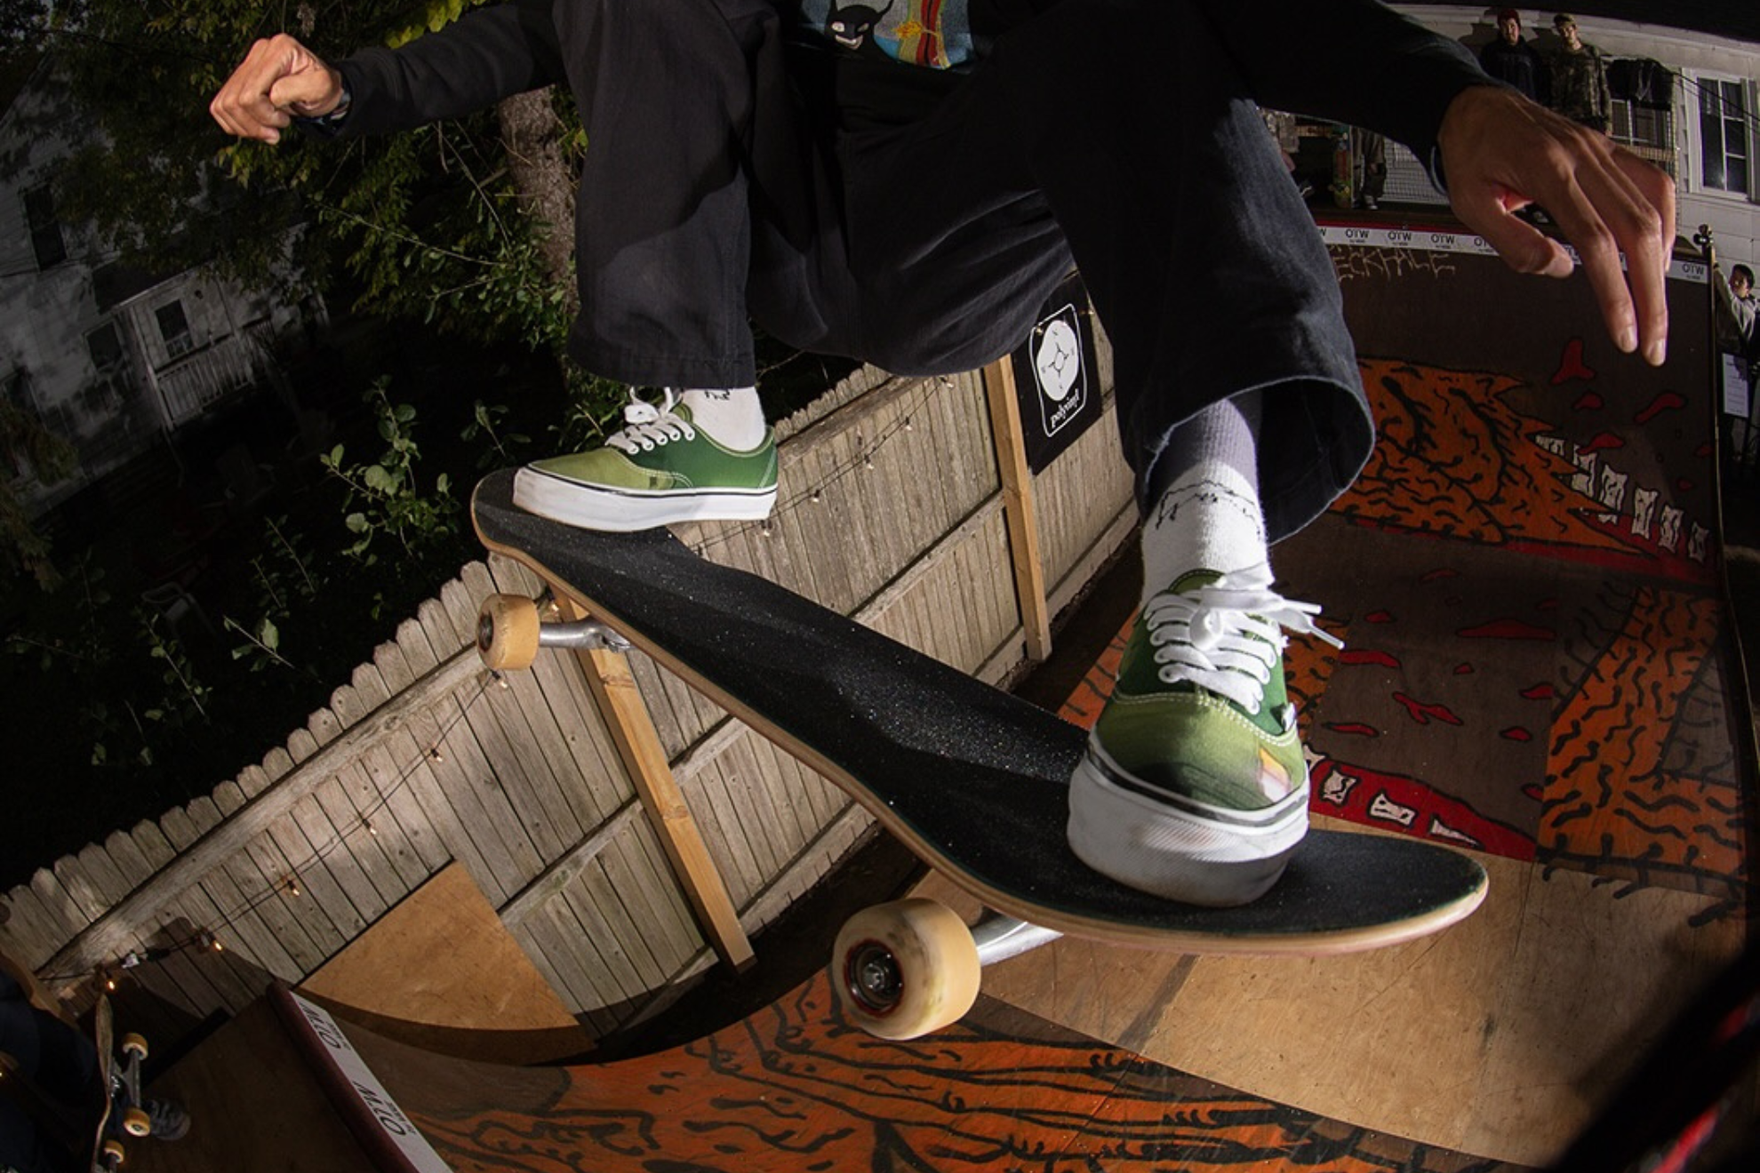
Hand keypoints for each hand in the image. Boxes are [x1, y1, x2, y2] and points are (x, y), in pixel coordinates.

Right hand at [210, 34, 343, 144]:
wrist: (323, 88)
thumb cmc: (324, 87)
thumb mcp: (321, 87)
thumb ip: (295, 89)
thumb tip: (272, 96)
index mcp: (279, 50)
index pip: (251, 93)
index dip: (264, 115)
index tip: (284, 120)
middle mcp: (259, 53)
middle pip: (234, 101)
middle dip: (254, 124)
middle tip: (274, 131)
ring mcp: (247, 65)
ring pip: (224, 105)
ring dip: (244, 126)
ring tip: (266, 130)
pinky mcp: (239, 79)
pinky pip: (221, 106)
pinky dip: (235, 123)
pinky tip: (254, 126)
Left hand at [1438, 85, 1674, 365]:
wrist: (1473, 106)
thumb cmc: (1469, 153)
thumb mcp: (1470, 203)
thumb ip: (1511, 240)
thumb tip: (1558, 269)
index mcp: (1548, 171)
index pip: (1596, 241)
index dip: (1615, 292)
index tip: (1623, 330)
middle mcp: (1584, 158)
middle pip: (1638, 230)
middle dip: (1652, 293)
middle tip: (1653, 340)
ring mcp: (1601, 151)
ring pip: (1654, 207)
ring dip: (1663, 262)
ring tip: (1656, 305)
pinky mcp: (1608, 152)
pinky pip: (1652, 184)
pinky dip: (1664, 222)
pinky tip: (1657, 254)